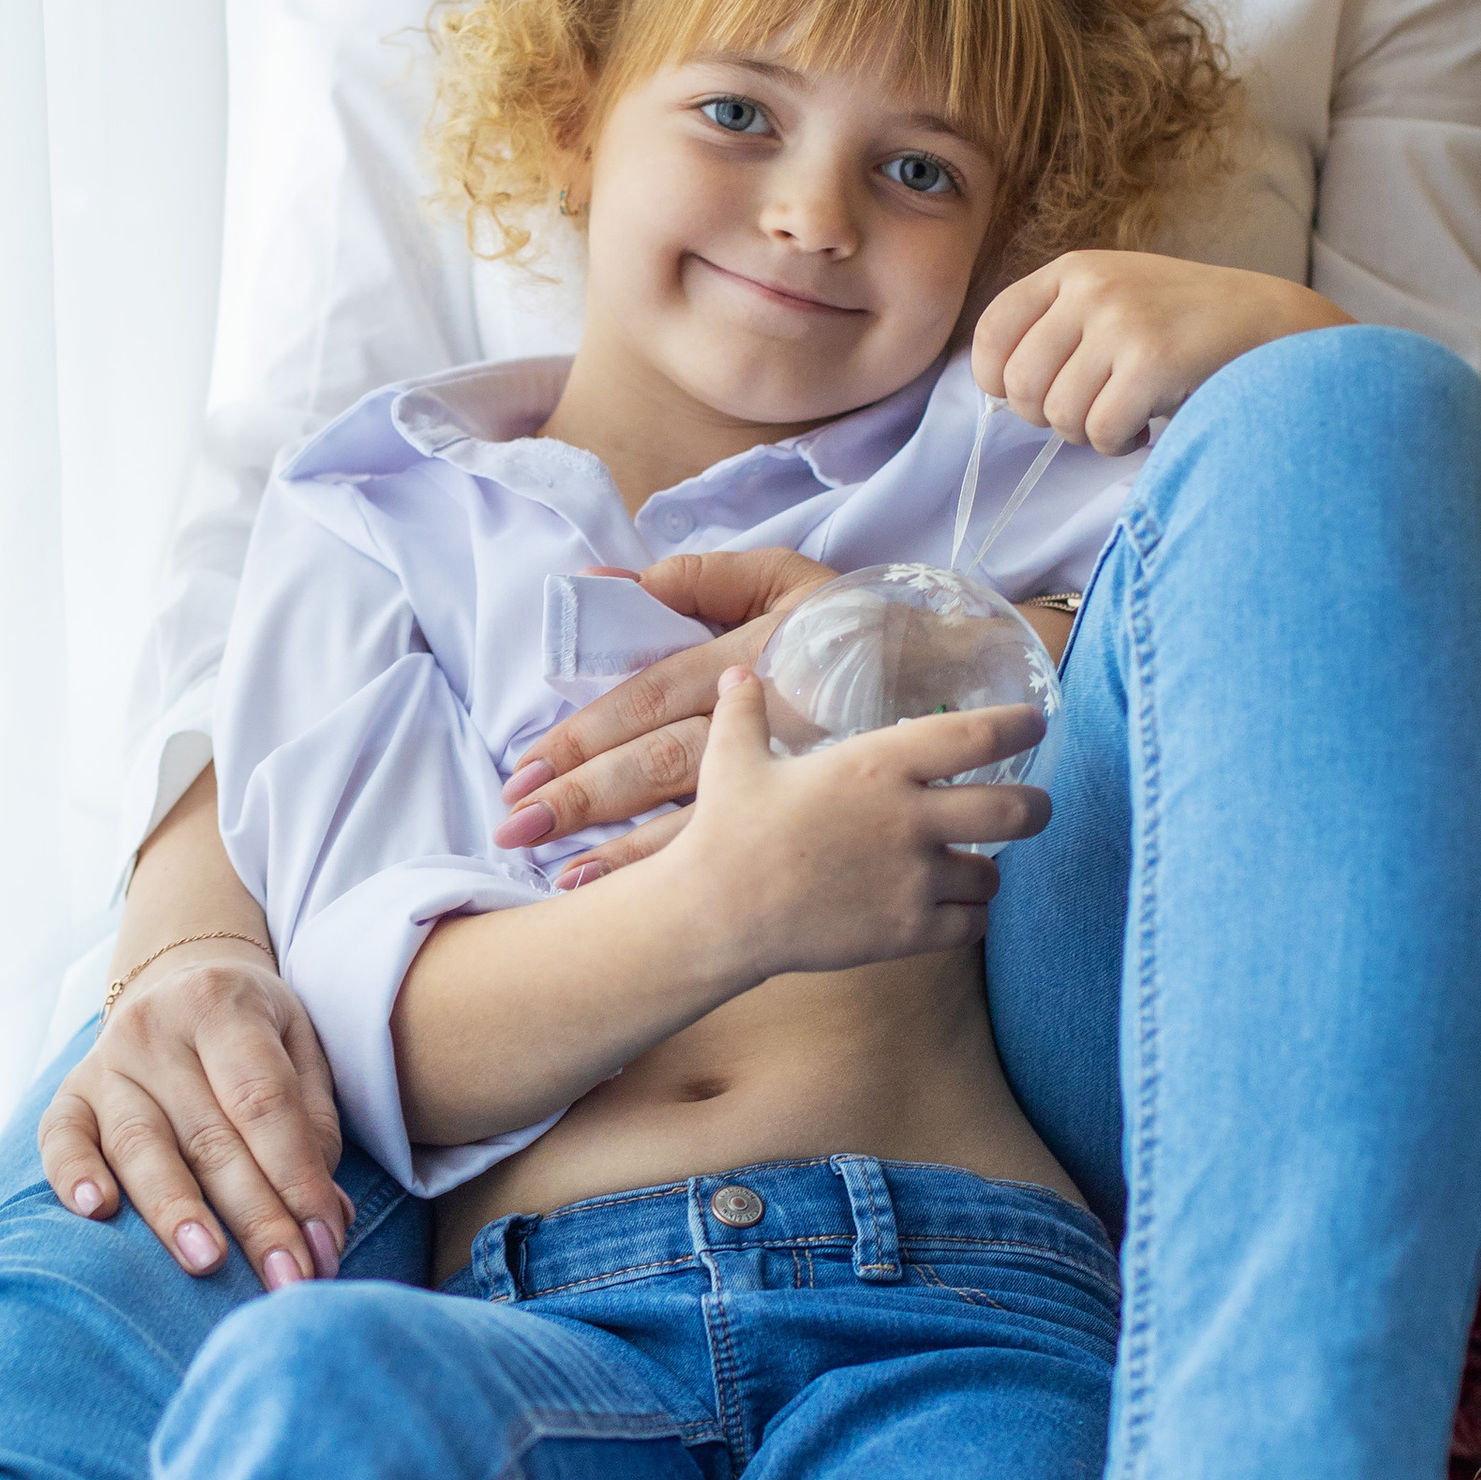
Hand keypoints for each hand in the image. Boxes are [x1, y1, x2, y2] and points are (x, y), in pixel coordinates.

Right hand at [37, 939, 352, 1290]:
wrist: (178, 977)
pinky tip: (96, 1211)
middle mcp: (155, 1029)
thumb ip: (314, 1128)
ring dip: (175, 1212)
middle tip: (288, 1279)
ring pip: (140, 1145)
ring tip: (207, 1263)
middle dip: (255, 1218)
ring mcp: (105, 1062)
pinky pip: (60, 1137)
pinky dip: (74, 1175)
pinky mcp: (68, 1094)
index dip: (298, 1177)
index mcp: (222, 1004)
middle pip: (209, 1136)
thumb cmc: (254, 1031)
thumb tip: (327, 1221)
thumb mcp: (301, 1050)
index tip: (325, 1243)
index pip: (264, 1101)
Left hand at [493, 545, 832, 875]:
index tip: (526, 769)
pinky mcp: (821, 804)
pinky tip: (652, 901)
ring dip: (628, 851)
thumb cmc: (858, 618)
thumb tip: (615, 581)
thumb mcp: (787, 578)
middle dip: (585, 800)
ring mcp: (797, 768)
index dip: (587, 734)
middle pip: (660, 764)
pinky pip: (751, 841)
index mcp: (749, 654)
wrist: (962, 664)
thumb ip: (702, 578)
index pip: (649, 696)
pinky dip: (695, 870)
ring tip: (566, 880)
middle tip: (517, 831)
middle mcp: (767, 716)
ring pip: (701, 814)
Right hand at [655, 665, 1050, 976]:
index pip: (977, 735)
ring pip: (993, 876)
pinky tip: (947, 912)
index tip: (1033, 723)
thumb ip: (745, 711)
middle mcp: (911, 819)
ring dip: (984, 871)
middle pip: (1018, 811)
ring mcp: (915, 880)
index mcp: (879, 765)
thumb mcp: (732, 759)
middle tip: (1034, 807)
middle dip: (1037, 808)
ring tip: (965, 870)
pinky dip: (966, 919)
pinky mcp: (909, 931)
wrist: (718, 914)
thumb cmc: (728, 832)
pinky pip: (972, 926)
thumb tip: (738, 673)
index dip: (1018, 726)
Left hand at [972, 250, 1345, 452]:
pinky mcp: (1153, 360)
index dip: (996, 379)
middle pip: (1018, 384)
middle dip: (1047, 416)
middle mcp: (1091, 288)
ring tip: (1123, 416)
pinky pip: (1100, 430)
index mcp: (1073, 270)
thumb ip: (1055, 327)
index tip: (1026, 398)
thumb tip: (996, 387)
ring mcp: (1122, 321)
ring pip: (1058, 414)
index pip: (991, 330)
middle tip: (1089, 412)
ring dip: (1087, 434)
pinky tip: (1144, 427)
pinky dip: (1118, 444)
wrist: (1271, 325)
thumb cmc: (1184, 326)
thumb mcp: (1114, 298)